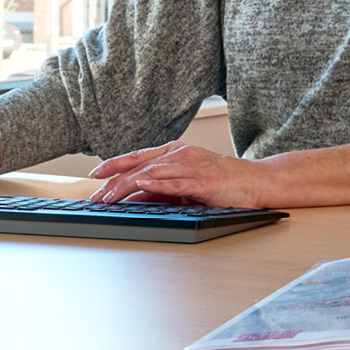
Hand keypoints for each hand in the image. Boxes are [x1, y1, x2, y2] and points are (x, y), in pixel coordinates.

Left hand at [88, 142, 272, 207]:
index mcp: (174, 152)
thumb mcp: (185, 184)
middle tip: (96, 194)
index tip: (95, 174)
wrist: (254, 181)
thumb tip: (134, 197)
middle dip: (113, 180)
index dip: (114, 164)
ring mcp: (190, 166)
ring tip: (109, 196)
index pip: (137, 157)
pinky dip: (157, 183)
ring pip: (151, 173)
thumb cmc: (222, 182)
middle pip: (138, 165)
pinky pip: (175, 181)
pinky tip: (142, 185)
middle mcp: (179, 155)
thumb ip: (161, 188)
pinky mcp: (202, 181)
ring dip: (127, 185)